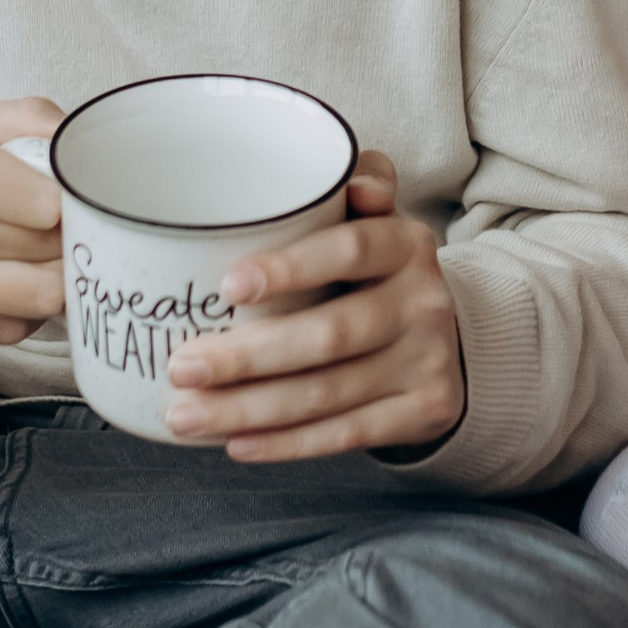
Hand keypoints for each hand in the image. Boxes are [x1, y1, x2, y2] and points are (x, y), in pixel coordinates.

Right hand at [0, 98, 63, 345]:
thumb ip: (23, 120)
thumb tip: (84, 146)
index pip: (50, 200)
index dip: (71, 200)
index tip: (70, 196)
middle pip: (50, 247)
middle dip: (68, 236)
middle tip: (61, 225)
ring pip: (42, 296)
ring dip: (56, 278)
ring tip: (42, 256)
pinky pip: (10, 329)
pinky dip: (23, 310)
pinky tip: (4, 283)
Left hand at [160, 153, 464, 462]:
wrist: (446, 336)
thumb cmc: (377, 272)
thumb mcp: (373, 219)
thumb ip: (358, 183)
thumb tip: (357, 184)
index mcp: (405, 243)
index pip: (351, 249)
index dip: (291, 269)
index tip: (228, 287)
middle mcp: (423, 301)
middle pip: (330, 335)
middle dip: (247, 357)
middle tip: (181, 366)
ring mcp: (427, 360)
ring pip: (329, 394)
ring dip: (249, 410)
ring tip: (186, 414)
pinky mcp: (424, 410)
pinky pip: (347, 434)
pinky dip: (287, 443)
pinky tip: (237, 444)